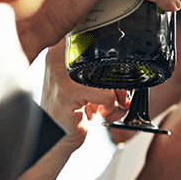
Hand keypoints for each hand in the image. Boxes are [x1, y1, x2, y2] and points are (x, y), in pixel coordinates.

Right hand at [20, 40, 127, 179]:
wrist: (52, 140)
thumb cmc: (69, 112)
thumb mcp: (85, 84)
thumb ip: (101, 71)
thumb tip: (127, 70)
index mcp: (62, 48)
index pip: (100, 38)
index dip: (114, 61)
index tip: (113, 79)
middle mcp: (58, 55)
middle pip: (109, 58)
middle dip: (119, 81)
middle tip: (115, 97)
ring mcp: (60, 73)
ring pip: (110, 77)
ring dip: (117, 98)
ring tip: (106, 108)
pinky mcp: (67, 92)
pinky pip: (107, 95)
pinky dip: (112, 108)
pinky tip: (100, 115)